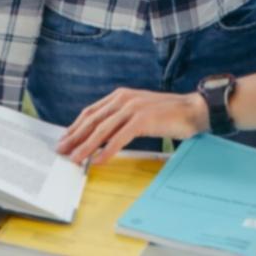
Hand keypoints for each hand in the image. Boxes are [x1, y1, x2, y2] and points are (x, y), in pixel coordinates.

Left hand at [56, 88, 208, 165]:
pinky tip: (99, 160)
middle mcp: (124, 98)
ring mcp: (133, 107)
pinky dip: (107, 150)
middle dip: (75, 137)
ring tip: (76, 159)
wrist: (193, 110)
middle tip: (62, 151)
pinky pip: (120, 137)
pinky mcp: (143, 119)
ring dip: (87, 146)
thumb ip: (120, 120)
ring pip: (103, 129)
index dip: (75, 127)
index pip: (91, 112)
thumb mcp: (138, 113)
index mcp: (120, 95)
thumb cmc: (166, 114)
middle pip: (92, 120)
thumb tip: (99, 138)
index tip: (65, 140)